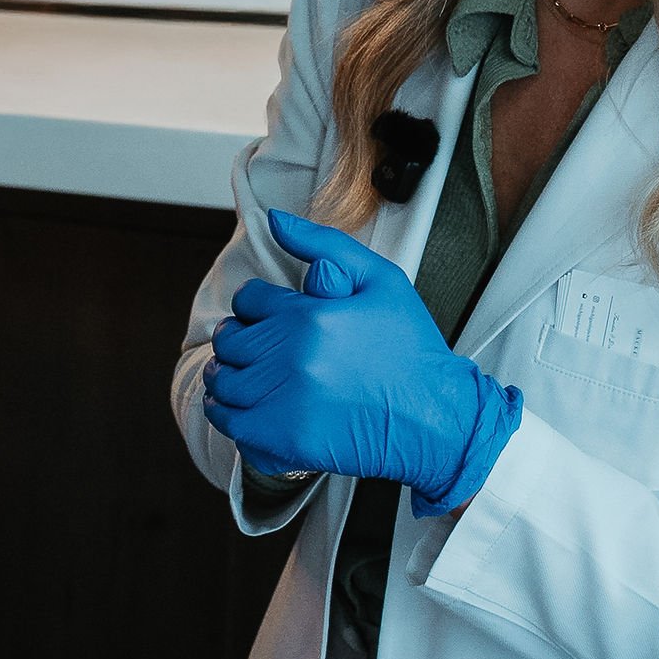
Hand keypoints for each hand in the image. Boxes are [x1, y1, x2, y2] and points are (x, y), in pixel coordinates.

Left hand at [200, 209, 519, 515]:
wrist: (435, 418)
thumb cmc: (412, 352)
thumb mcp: (381, 280)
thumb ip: (324, 243)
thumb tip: (275, 220)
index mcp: (310, 315)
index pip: (249, 301)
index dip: (255, 306)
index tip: (269, 318)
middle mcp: (291, 356)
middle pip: (231, 340)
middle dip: (239, 340)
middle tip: (257, 348)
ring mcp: (284, 400)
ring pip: (224, 380)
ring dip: (229, 375)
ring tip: (249, 377)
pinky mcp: (282, 439)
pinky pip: (229, 421)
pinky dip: (228, 412)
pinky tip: (247, 407)